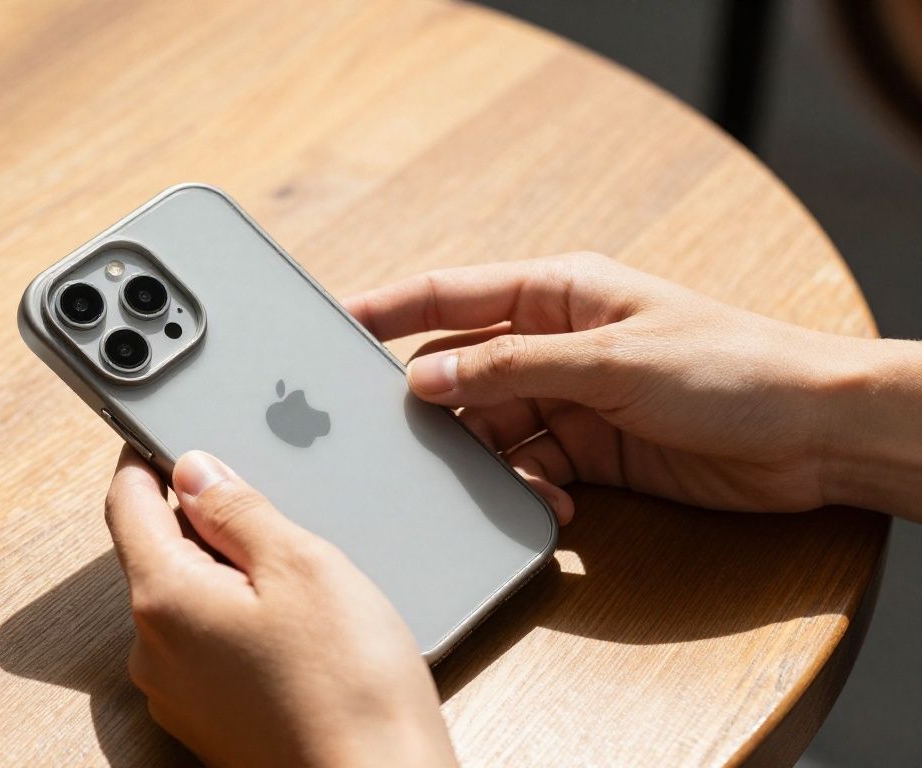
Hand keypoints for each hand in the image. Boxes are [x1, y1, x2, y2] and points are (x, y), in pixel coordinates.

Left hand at [105, 447, 456, 767]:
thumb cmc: (349, 687)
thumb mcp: (300, 564)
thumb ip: (237, 510)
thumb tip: (195, 470)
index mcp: (164, 598)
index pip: (126, 504)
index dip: (143, 460)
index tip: (159, 436)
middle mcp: (153, 651)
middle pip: (155, 553)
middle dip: (198, 520)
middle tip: (263, 502)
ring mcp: (177, 693)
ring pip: (184, 601)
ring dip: (221, 572)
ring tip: (293, 573)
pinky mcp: (208, 721)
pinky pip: (205, 646)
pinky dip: (234, 619)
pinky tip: (293, 626)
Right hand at [346, 252, 921, 521]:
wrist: (816, 435)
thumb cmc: (734, 367)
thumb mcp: (611, 360)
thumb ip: (512, 369)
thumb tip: (426, 377)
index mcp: (559, 293)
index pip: (452, 295)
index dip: (389, 309)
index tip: (334, 325)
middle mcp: (556, 343)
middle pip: (463, 372)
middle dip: (436, 406)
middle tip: (401, 439)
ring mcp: (572, 399)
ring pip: (492, 429)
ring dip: (487, 461)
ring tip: (497, 482)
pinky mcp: (591, 451)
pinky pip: (530, 469)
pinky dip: (528, 490)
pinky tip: (549, 505)